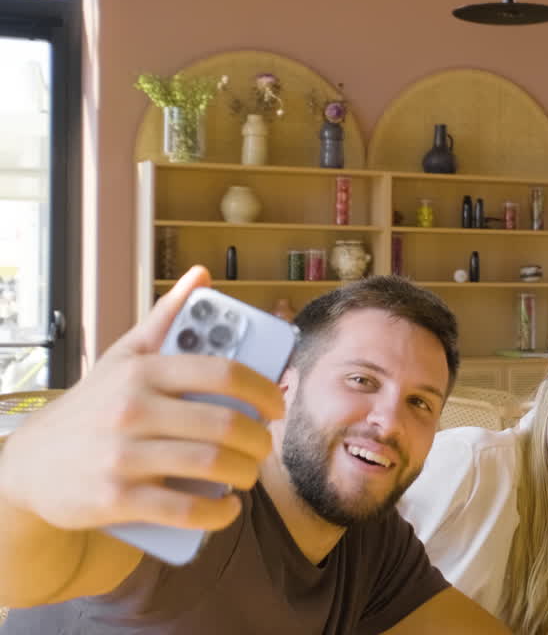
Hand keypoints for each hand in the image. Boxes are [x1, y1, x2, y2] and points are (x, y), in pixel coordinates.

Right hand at [0, 266, 285, 533]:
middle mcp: (132, 409)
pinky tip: (227, 508)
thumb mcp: (123, 356)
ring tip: (247, 474)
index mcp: (143, 370)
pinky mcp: (115, 499)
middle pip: (225, 424)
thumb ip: (166, 317)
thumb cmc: (93, 406)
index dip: (264, 389)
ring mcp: (122, 455)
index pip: (223, 372)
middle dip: (259, 440)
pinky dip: (218, 513)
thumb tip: (202, 276)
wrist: (27, 466)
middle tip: (263, 446)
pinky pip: (185, 509)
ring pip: (211, 466)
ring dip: (245, 474)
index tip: (277, 403)